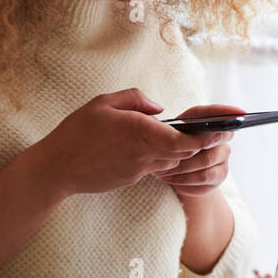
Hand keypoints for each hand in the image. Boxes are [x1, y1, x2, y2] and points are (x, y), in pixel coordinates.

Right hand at [33, 89, 227, 197]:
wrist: (56, 169)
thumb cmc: (76, 132)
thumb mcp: (102, 103)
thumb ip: (134, 99)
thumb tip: (158, 108)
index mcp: (138, 131)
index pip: (183, 141)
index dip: (206, 139)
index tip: (221, 132)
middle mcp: (142, 153)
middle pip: (183, 153)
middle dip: (199, 144)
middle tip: (215, 133)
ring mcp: (137, 169)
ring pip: (171, 161)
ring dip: (178, 151)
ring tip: (181, 137)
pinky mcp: (131, 179)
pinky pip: (154, 167)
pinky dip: (159, 158)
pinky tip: (148, 148)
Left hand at [153, 104, 243, 198]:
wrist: (169, 171)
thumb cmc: (163, 145)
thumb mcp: (158, 130)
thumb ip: (156, 119)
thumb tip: (158, 114)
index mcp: (205, 120)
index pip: (218, 113)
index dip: (228, 112)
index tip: (240, 113)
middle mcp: (220, 136)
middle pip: (212, 143)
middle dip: (186, 155)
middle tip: (165, 160)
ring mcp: (223, 156)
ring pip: (206, 165)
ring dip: (182, 171)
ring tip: (162, 173)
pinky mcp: (220, 175)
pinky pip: (204, 181)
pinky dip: (185, 182)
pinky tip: (172, 180)